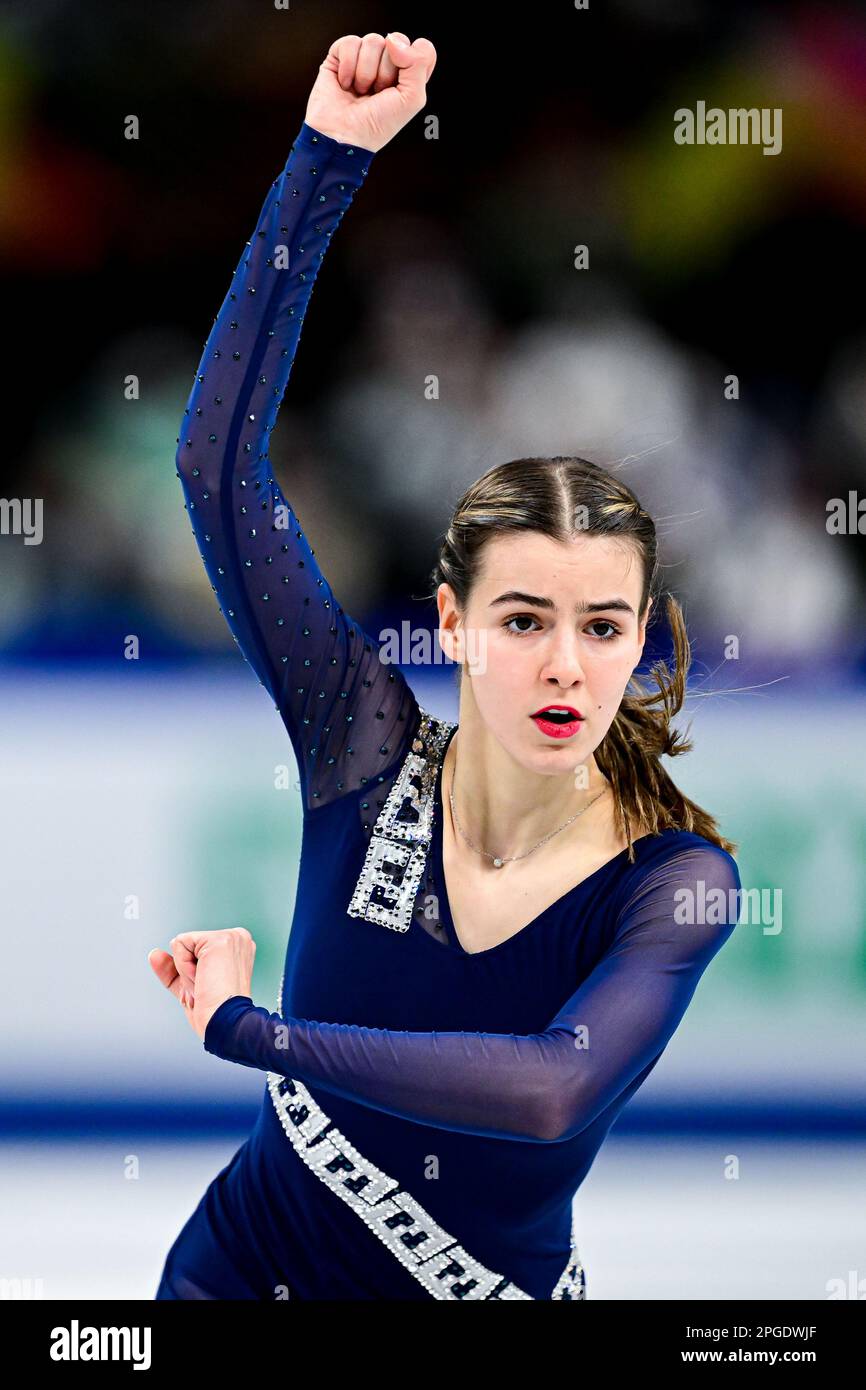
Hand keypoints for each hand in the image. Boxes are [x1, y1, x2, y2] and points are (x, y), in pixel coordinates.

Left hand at [148, 928, 255, 1041]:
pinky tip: (201, 978)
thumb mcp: (190, 986)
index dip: (192, 972)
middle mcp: (238, 938)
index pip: (196, 950)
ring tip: (204, 985)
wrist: (223, 1023)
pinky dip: (183, 967)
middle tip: (205, 990)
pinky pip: (180, 944)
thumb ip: (174, 969)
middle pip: (188, 945)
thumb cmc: (213, 1012)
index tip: (207, 989)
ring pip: (182, 944)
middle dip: (188, 971)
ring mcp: (231, 937)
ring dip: (185, 971)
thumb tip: (154, 954)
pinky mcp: (219, 940)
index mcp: (236, 949)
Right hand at [305, 32, 436, 153]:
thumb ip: (418, 63)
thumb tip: (392, 38)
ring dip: (366, 72)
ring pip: (373, 41)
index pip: (422, 48)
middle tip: (378, 94)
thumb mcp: (412, 99)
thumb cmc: (378, 125)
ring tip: (360, 92)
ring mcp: (363, 59)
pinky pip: (350, 42)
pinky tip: (345, 84)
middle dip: (387, 71)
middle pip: (397, 41)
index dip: (414, 61)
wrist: (344, 136)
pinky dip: (348, 66)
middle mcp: (386, 64)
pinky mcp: (340, 57)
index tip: (402, 84)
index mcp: (408, 75)